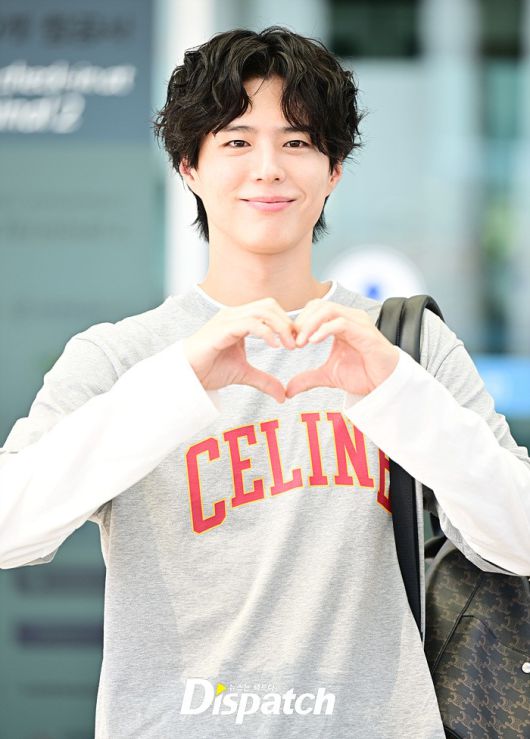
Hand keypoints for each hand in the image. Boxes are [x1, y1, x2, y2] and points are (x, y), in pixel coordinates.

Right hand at [182, 297, 296, 403]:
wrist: (187, 376)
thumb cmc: (209, 369)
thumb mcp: (243, 374)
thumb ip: (264, 380)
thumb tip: (283, 395)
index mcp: (240, 319)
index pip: (270, 309)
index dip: (287, 323)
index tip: (297, 344)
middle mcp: (233, 314)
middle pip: (269, 305)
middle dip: (287, 323)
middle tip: (296, 345)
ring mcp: (227, 318)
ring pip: (262, 310)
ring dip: (280, 327)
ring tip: (288, 346)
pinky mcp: (222, 328)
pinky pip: (250, 323)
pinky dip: (267, 332)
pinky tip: (274, 346)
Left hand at [285, 299, 399, 397]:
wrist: (385, 385)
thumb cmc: (363, 374)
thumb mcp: (328, 376)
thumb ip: (308, 378)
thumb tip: (288, 390)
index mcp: (340, 323)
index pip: (314, 309)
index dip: (299, 322)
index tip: (289, 341)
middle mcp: (349, 318)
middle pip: (319, 305)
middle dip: (301, 321)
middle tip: (292, 341)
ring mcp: (358, 323)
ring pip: (329, 310)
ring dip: (310, 324)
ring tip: (300, 342)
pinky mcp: (365, 332)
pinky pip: (341, 323)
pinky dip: (324, 330)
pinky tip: (313, 342)